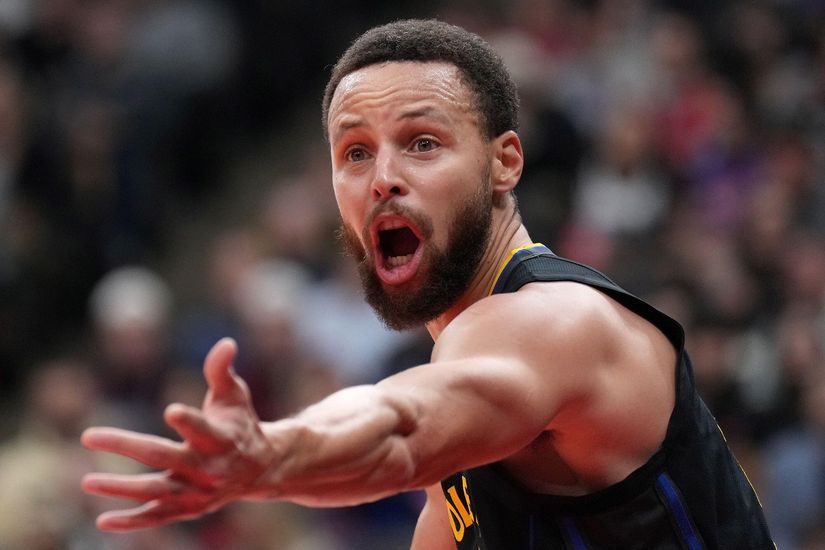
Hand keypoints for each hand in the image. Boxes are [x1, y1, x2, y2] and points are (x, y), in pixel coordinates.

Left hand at [81, 338, 276, 530]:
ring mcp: (198, 491)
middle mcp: (209, 467)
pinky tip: (103, 520)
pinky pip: (159, 516)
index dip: (189, 422)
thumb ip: (221, 371)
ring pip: (157, 491)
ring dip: (122, 488)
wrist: (261, 468)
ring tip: (88, 480)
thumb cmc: (241, 422)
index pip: (203, 429)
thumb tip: (226, 342)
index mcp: (222, 438)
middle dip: (126, 446)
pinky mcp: (190, 508)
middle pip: (163, 456)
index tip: (171, 410)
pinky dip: (133, 521)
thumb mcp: (235, 395)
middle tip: (88, 435)